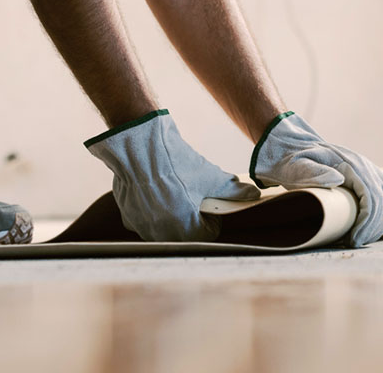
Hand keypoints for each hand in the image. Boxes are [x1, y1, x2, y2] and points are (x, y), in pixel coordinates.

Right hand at [86, 109, 259, 240]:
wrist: (140, 149)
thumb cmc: (178, 164)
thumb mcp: (211, 177)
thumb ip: (234, 190)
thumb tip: (253, 194)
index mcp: (186, 229)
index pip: (208, 234)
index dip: (212, 218)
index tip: (208, 203)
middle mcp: (163, 235)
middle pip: (186, 234)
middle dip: (192, 219)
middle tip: (192, 198)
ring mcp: (144, 228)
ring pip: (165, 230)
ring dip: (172, 218)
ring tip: (174, 194)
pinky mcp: (129, 218)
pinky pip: (146, 222)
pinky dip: (152, 212)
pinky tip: (154, 193)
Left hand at [249, 112, 382, 246]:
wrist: (294, 149)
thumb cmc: (294, 163)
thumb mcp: (297, 167)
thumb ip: (313, 172)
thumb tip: (338, 179)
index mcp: (350, 164)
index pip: (370, 195)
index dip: (366, 221)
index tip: (354, 239)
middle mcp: (363, 165)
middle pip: (382, 199)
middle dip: (372, 226)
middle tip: (355, 244)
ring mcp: (367, 170)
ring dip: (377, 223)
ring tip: (360, 240)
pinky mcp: (367, 177)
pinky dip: (378, 216)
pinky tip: (367, 230)